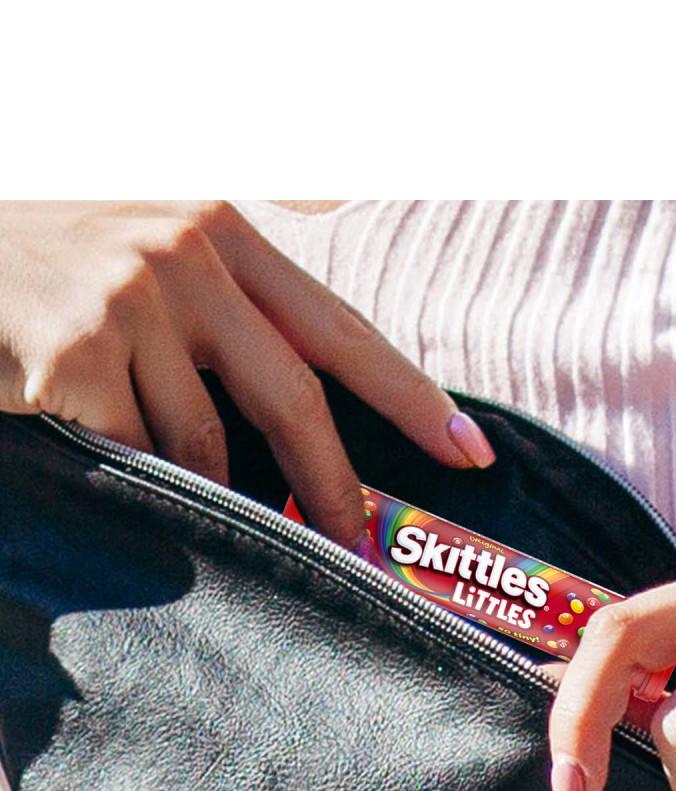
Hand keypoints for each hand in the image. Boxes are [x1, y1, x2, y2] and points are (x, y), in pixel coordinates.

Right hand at [0, 201, 494, 548]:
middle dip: (334, 487)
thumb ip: (245, 257)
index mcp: (226, 232)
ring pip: (205, 443)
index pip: (342, 329)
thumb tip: (335, 237)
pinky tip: (117, 460)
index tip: (471, 452)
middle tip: (360, 545)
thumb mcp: (161, 219)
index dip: (412, 397)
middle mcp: (186, 260)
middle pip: (294, 399)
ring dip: (214, 489)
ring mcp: (128, 307)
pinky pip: (137, 454)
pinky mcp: (73, 356)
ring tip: (200, 496)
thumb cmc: (64, 242)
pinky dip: (142, 477)